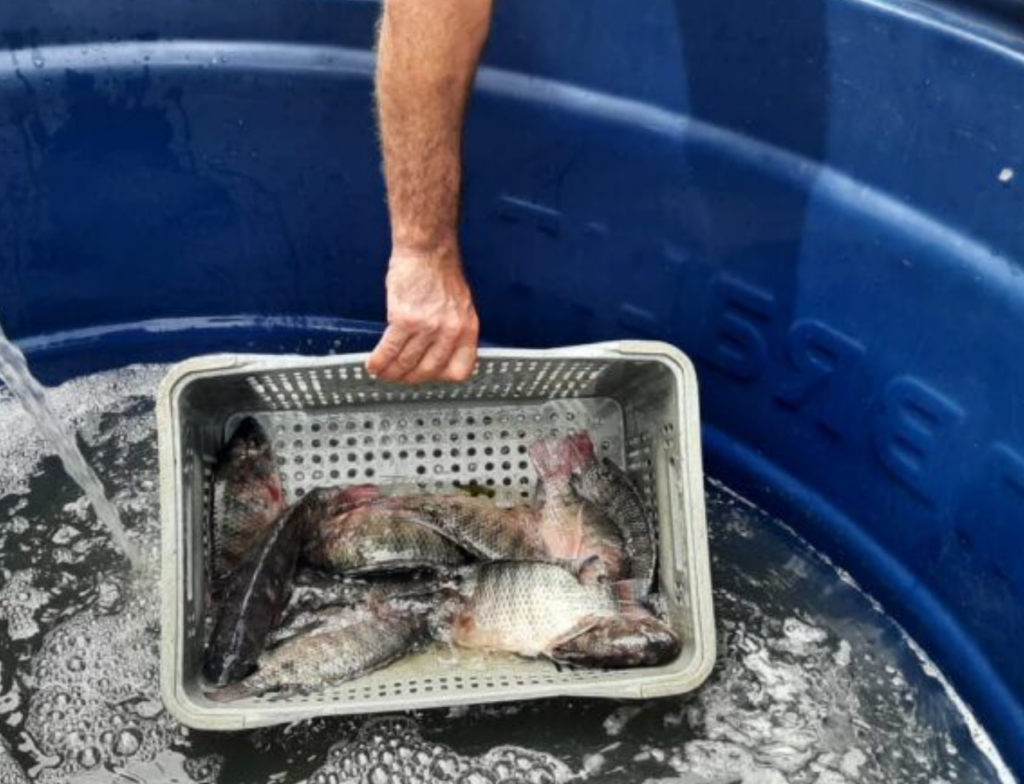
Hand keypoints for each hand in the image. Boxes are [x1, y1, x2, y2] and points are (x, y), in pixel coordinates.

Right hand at [367, 246, 479, 383]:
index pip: (459, 370)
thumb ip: (453, 331)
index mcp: (467, 329)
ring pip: (406, 363)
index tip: (427, 376)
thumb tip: (438, 353)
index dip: (440, 378)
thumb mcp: (459, 307)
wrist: (427, 250)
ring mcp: (427, 327)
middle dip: (410, 378)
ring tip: (383, 373)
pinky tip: (373, 364)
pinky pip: (389, 350)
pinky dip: (379, 361)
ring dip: (391, 372)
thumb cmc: (440, 272)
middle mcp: (450, 331)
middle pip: (428, 371)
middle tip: (399, 377)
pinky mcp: (405, 319)